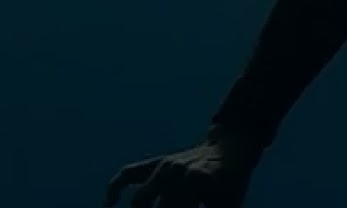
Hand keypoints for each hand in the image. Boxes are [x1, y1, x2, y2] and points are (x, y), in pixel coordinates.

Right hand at [104, 135, 260, 207]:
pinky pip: (127, 174)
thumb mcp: (229, 204)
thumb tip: (196, 207)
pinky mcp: (155, 164)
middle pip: (159, 206)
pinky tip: (110, 203)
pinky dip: (115, 188)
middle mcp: (178, 169)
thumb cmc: (231, 184)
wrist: (231, 148)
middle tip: (182, 207)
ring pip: (141, 200)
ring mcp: (164, 165)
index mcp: (200, 177)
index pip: (177, 203)